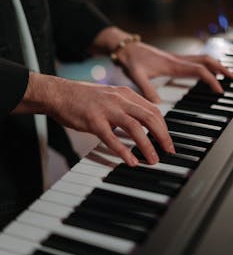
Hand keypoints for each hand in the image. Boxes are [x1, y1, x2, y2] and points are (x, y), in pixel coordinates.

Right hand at [14, 72, 174, 165]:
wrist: (59, 93)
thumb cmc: (83, 98)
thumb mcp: (110, 97)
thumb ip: (126, 107)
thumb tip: (141, 123)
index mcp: (125, 94)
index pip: (153, 110)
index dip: (164, 127)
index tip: (167, 140)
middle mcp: (119, 99)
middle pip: (150, 118)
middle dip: (163, 136)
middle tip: (168, 151)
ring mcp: (106, 109)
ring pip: (135, 127)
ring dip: (147, 145)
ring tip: (153, 160)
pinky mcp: (93, 121)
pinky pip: (112, 138)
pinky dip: (124, 151)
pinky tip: (131, 161)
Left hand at [115, 41, 232, 102]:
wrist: (125, 48)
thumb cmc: (131, 60)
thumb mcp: (136, 76)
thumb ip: (147, 89)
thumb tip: (157, 104)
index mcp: (172, 64)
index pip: (199, 70)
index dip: (211, 79)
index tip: (219, 90)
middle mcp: (177, 60)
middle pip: (206, 60)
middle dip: (221, 69)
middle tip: (232, 79)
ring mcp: (176, 58)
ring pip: (202, 58)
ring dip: (216, 65)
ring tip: (226, 75)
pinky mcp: (173, 59)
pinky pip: (194, 60)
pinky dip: (205, 65)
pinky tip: (206, 71)